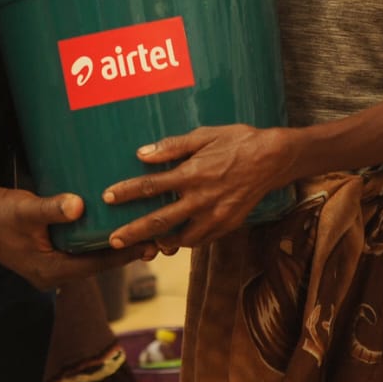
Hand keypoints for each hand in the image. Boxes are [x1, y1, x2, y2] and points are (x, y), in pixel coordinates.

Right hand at [0, 186, 150, 290]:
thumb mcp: (25, 210)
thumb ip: (52, 208)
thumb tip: (79, 205)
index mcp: (49, 270)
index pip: (97, 265)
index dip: (124, 254)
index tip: (151, 242)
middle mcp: (52, 273)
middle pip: (98, 264)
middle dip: (125, 250)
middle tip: (157, 236)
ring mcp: (49, 264)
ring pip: (90, 257)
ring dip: (113, 244)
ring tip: (142, 229)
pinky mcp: (47, 252)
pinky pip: (79, 248)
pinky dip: (96, 238)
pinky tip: (111, 223)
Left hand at [102, 124, 293, 250]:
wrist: (274, 158)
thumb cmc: (237, 141)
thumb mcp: (205, 135)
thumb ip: (172, 146)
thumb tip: (142, 154)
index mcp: (192, 174)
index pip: (151, 186)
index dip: (127, 192)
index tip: (108, 197)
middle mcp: (201, 199)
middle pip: (159, 220)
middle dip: (134, 232)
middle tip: (114, 241)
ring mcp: (216, 215)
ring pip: (181, 239)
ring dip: (161, 243)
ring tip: (144, 246)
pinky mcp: (228, 225)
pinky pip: (202, 240)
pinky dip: (186, 241)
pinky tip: (175, 239)